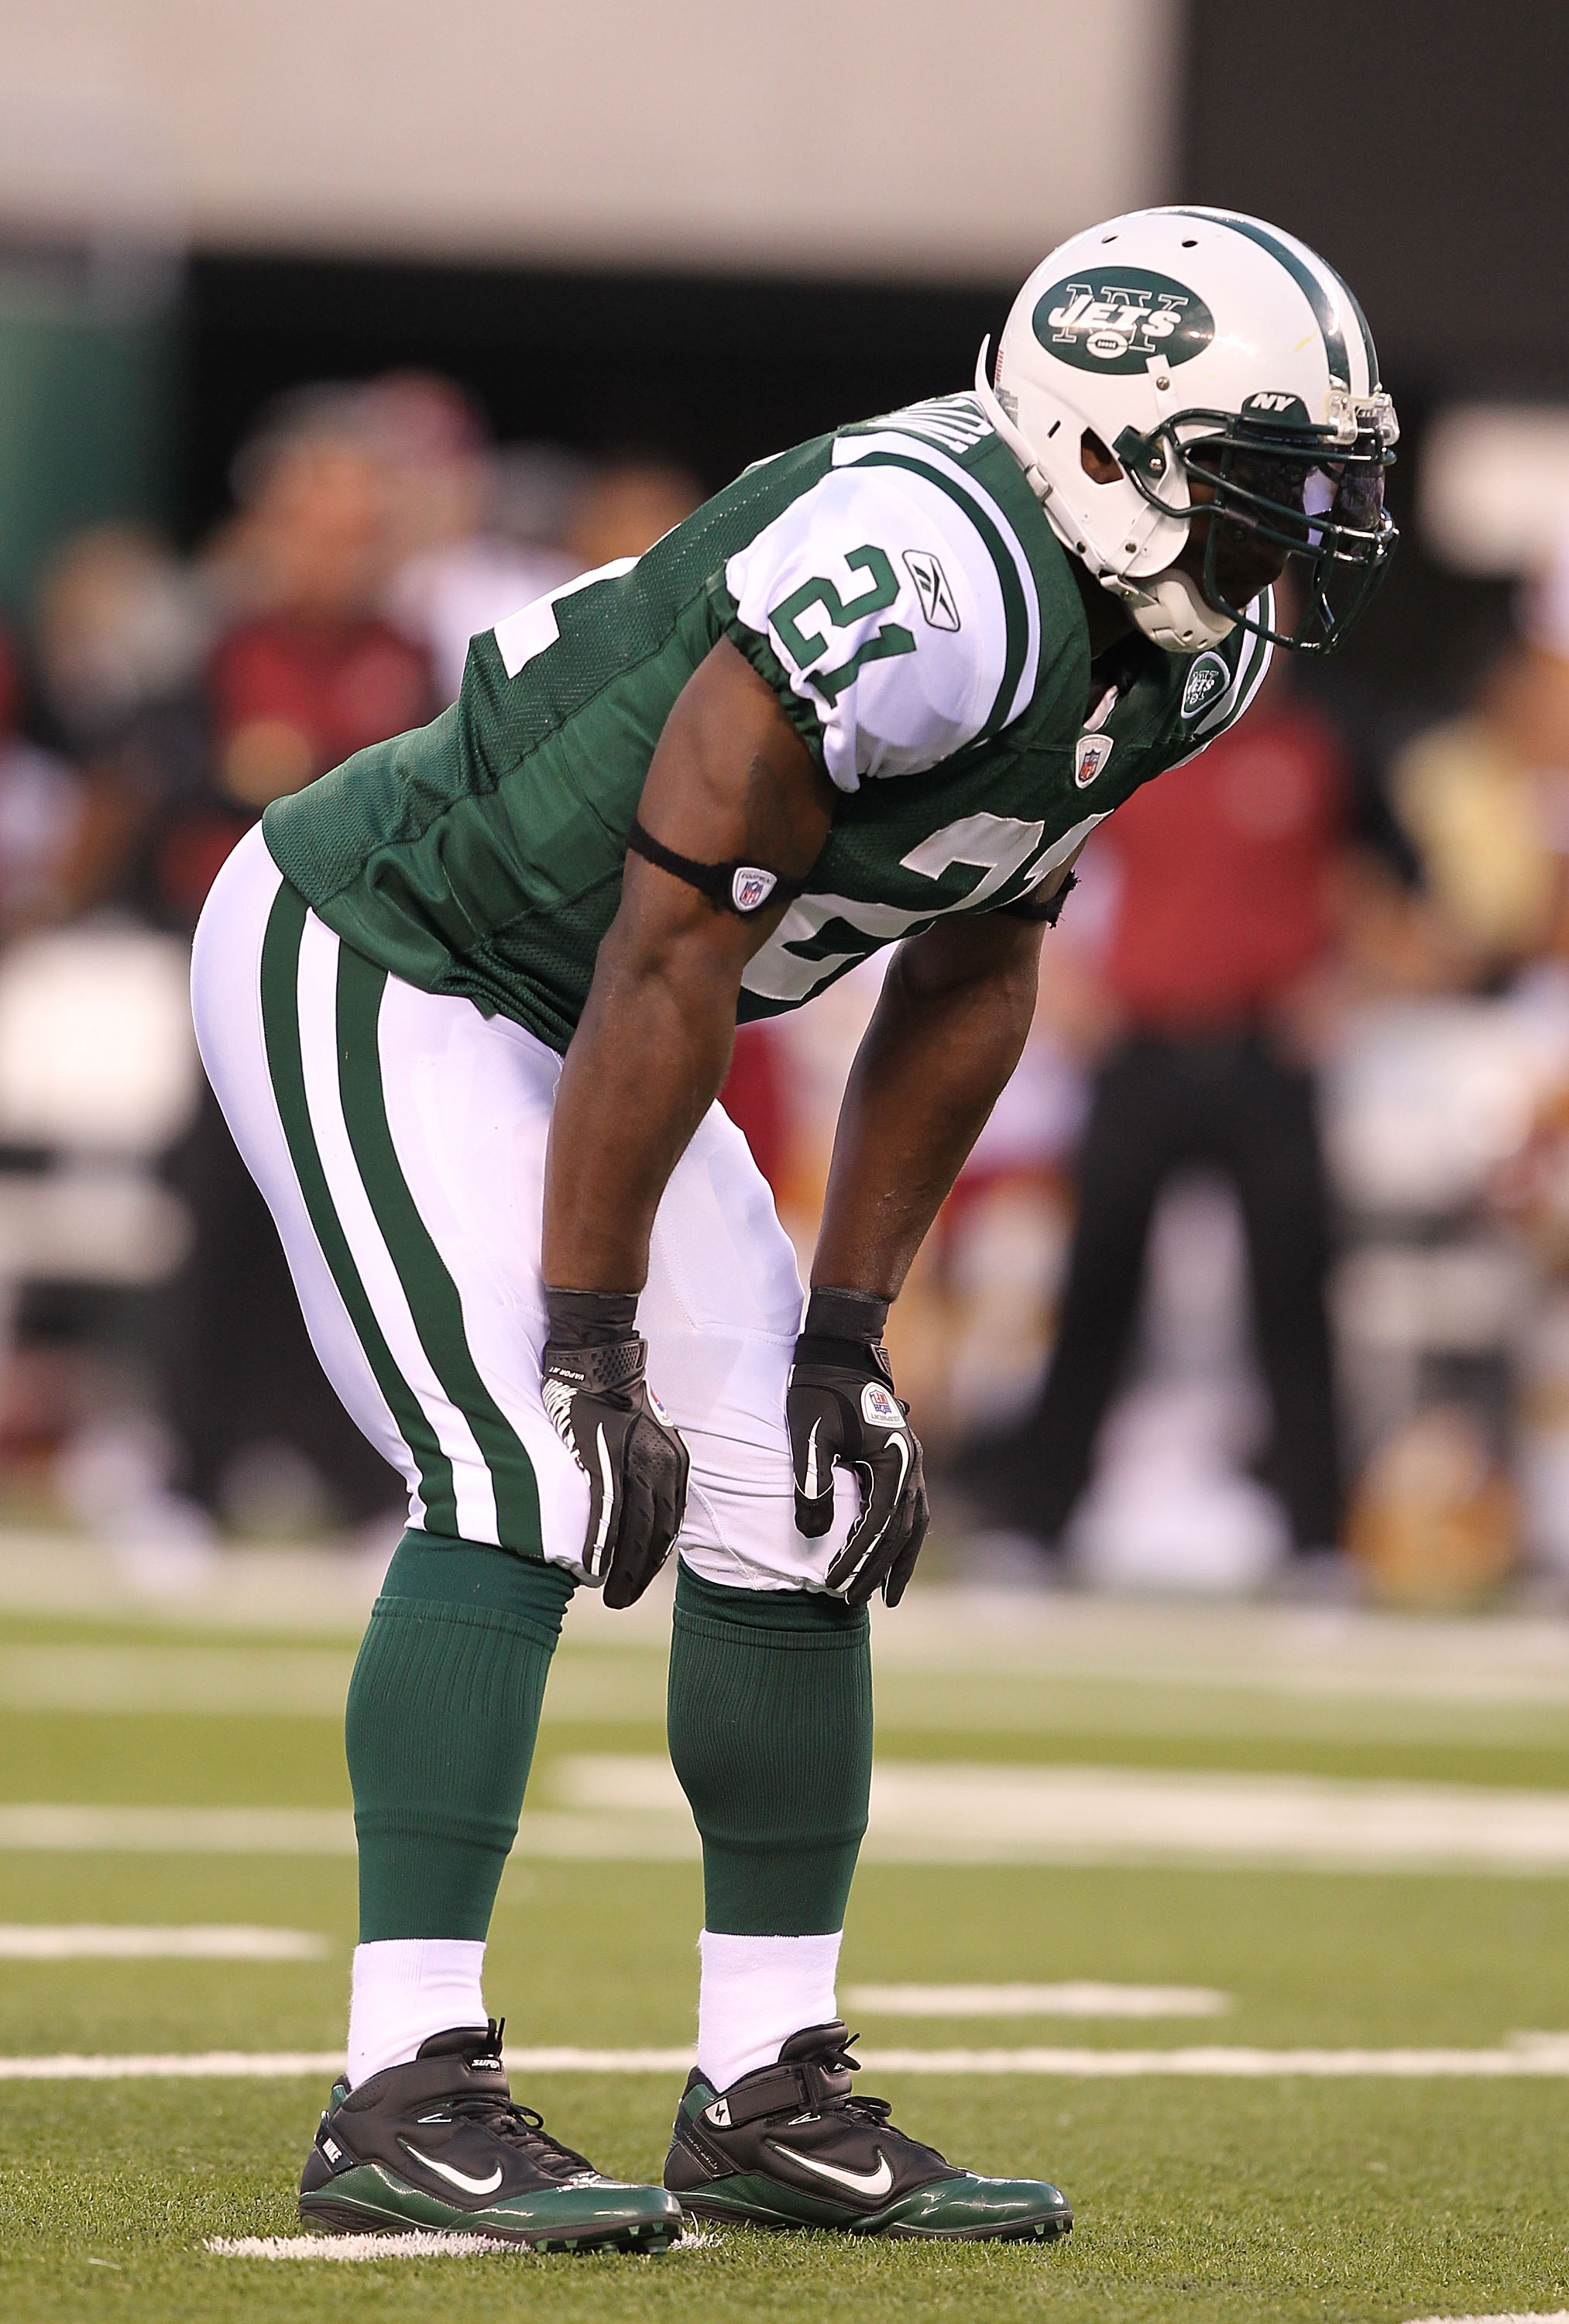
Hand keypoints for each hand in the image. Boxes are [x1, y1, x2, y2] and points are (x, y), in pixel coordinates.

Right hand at [541, 1289, 689, 1608]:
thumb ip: (647, 1469)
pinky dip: (602, 1544)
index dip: (655, 1558)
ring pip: (633, 1531)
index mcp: (674, 1463)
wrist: (599, 1361)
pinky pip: (607, 1513)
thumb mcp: (648, 1436)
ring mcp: (633, 1465)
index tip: (639, 1579)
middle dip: (640, 1573)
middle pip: (656, 1535)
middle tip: (622, 1599)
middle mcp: (661, 1467)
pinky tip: (594, 1568)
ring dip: (622, 1569)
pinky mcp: (603, 1461)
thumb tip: (636, 1506)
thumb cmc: (617, 1398)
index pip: (670, 1524)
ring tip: (610, 1596)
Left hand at [786, 1286, 928, 1607]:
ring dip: (898, 1562)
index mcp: (895, 1459)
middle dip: (877, 1571)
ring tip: (884, 1598)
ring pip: (913, 1525)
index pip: (877, 1523)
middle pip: (901, 1532)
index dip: (856, 1557)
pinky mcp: (902, 1462)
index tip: (832, 1584)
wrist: (837, 1353)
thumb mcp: (808, 1435)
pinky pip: (909, 1511)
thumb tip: (816, 1534)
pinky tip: (887, 1558)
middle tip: (852, 1603)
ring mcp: (912, 1463)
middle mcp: (912, 1464)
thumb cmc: (819, 1391)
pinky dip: (900, 1539)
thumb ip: (812, 1483)